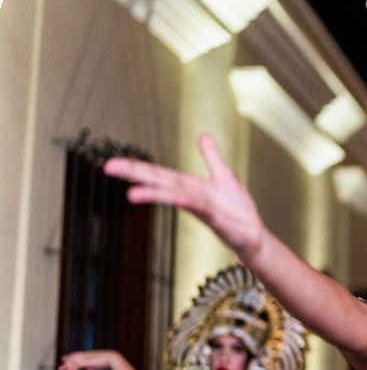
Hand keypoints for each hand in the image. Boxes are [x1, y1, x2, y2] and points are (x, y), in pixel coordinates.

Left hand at [58, 350, 118, 369]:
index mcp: (87, 354)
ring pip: (72, 363)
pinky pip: (76, 365)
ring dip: (67, 369)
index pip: (75, 355)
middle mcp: (84, 355)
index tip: (63, 359)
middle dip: (65, 365)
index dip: (68, 357)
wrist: (111, 358)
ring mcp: (85, 358)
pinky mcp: (86, 361)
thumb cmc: (105, 362)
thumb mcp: (96, 367)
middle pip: (71, 359)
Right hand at [104, 133, 263, 257]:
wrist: (253, 235)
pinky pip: (202, 209)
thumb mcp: (223, 176)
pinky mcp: (217, 220)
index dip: (137, 167)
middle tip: (109, 168)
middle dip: (137, 175)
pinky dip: (190, 203)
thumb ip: (211, 156)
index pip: (160, 174)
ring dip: (156, 195)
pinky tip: (179, 199)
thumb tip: (203, 135)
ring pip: (176, 197)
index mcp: (190, 186)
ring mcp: (203, 209)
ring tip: (131, 193)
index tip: (112, 163)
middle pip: (161, 182)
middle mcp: (192, 197)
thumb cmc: (237, 210)